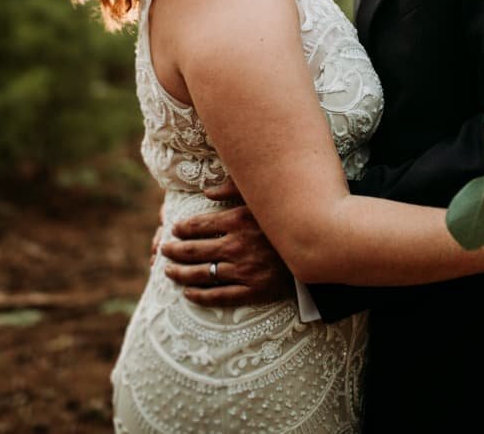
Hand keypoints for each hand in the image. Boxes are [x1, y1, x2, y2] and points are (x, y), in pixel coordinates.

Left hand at [158, 180, 294, 307]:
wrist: (319, 249)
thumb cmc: (288, 219)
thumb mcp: (263, 197)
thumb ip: (234, 188)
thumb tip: (206, 190)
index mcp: (239, 221)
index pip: (199, 225)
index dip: (182, 229)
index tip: (174, 230)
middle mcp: (238, 246)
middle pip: (194, 251)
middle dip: (174, 251)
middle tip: (164, 251)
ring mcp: (245, 270)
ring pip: (202, 274)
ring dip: (180, 274)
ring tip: (169, 272)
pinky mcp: (253, 291)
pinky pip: (219, 296)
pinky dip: (200, 296)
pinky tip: (188, 294)